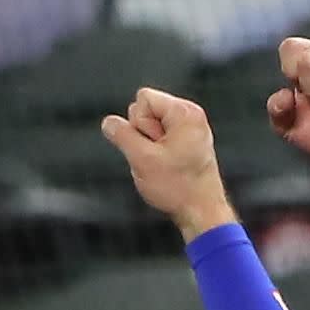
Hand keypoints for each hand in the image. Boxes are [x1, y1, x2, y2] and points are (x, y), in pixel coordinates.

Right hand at [100, 88, 234, 239]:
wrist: (201, 211)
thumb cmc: (179, 188)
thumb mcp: (141, 159)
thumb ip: (121, 135)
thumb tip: (109, 122)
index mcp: (185, 113)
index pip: (143, 98)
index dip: (139, 122)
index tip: (154, 145)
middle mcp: (191, 116)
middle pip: (145, 110)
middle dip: (143, 133)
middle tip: (160, 157)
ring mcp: (190, 129)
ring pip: (149, 126)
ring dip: (149, 144)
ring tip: (165, 163)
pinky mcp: (187, 142)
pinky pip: (159, 138)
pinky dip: (157, 151)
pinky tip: (168, 167)